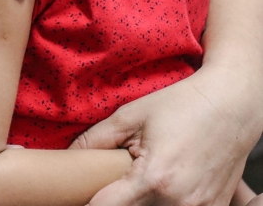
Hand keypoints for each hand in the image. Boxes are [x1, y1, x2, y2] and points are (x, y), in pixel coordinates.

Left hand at [69, 65, 261, 204]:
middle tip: (115, 179)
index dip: (89, 203)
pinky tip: (165, 183)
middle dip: (116, 199)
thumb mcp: (131, 115)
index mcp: (154, 178)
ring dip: (142, 202)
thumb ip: (95, 139)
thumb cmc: (181, 105)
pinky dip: (166, 203)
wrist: (232, 105)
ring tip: (141, 177)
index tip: (80, 196)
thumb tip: (69, 155)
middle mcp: (179, 201)